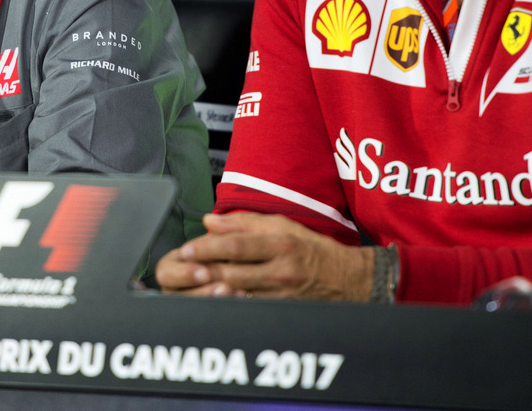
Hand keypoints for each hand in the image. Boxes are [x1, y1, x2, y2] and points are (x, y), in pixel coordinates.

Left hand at [155, 212, 372, 300]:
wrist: (350, 280)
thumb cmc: (314, 249)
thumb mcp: (284, 226)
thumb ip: (245, 222)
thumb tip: (211, 221)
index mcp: (280, 243)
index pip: (236, 245)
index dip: (208, 248)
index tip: (187, 249)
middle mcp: (280, 269)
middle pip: (232, 271)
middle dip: (203, 271)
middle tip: (181, 269)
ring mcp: (281, 293)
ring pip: (237, 293)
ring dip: (212, 290)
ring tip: (191, 286)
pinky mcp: (282, 310)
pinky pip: (250, 309)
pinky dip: (230, 305)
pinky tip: (215, 302)